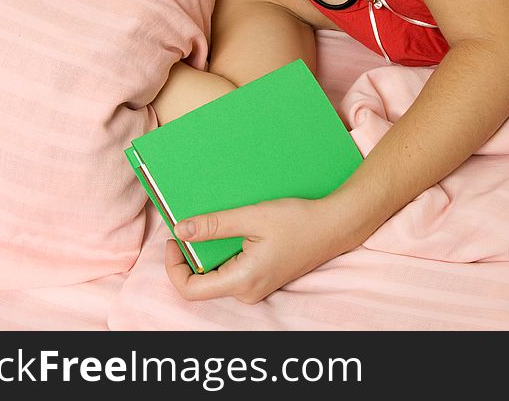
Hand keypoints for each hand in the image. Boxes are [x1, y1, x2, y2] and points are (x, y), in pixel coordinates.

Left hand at [165, 196, 356, 303]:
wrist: (334, 226)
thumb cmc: (298, 221)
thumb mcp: (253, 217)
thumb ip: (214, 225)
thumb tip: (181, 230)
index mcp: (243, 280)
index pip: (191, 289)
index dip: (174, 267)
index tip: (174, 240)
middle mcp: (247, 291)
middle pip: (201, 284)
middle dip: (190, 257)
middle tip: (191, 227)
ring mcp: (255, 288)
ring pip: (216, 276)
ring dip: (208, 253)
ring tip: (215, 225)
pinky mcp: (262, 280)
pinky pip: (232, 271)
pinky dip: (224, 253)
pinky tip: (234, 231)